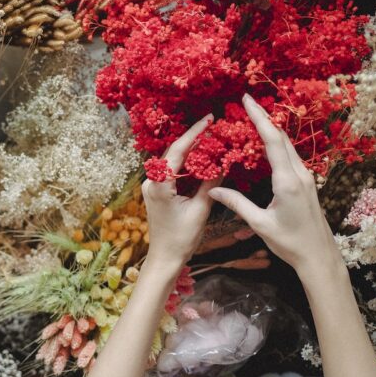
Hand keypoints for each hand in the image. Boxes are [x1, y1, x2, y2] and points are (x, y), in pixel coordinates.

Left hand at [143, 114, 219, 270]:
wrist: (165, 257)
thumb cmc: (181, 238)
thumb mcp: (201, 209)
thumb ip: (211, 184)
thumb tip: (224, 162)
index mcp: (159, 184)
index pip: (178, 150)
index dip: (194, 133)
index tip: (209, 119)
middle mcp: (151, 182)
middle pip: (174, 152)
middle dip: (194, 139)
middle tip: (213, 126)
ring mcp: (151, 186)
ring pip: (172, 161)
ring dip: (191, 150)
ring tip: (210, 138)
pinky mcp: (155, 192)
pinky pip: (171, 171)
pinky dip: (186, 164)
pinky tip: (201, 158)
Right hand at [207, 95, 341, 278]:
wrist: (318, 255)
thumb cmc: (289, 242)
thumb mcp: (259, 224)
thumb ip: (237, 203)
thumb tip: (213, 191)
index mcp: (287, 181)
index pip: (273, 141)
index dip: (260, 118)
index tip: (248, 100)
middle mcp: (299, 174)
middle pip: (282, 137)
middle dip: (264, 117)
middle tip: (247, 102)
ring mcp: (306, 177)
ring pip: (287, 145)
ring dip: (271, 129)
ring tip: (254, 116)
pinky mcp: (306, 183)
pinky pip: (290, 156)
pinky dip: (276, 143)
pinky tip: (267, 142)